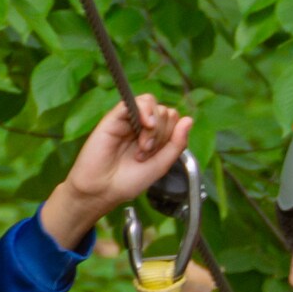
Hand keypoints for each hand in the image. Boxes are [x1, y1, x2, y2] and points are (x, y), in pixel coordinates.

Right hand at [40, 95, 193, 250]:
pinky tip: (144, 125)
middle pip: (164, 111)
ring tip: (142, 147)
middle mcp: (141, 125)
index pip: (173, 118)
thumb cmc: (128, 181)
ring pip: (151, 103)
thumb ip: (177, 143)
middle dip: (162, 134)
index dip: (171, 133)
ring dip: (154, 127)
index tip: (157, 153)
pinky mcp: (114, 117)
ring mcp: (127, 119)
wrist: (103, 190)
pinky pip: (133, 101)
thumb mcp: (161, 164)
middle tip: (145, 153)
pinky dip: (144, 110)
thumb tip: (189, 120)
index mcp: (154, 135)